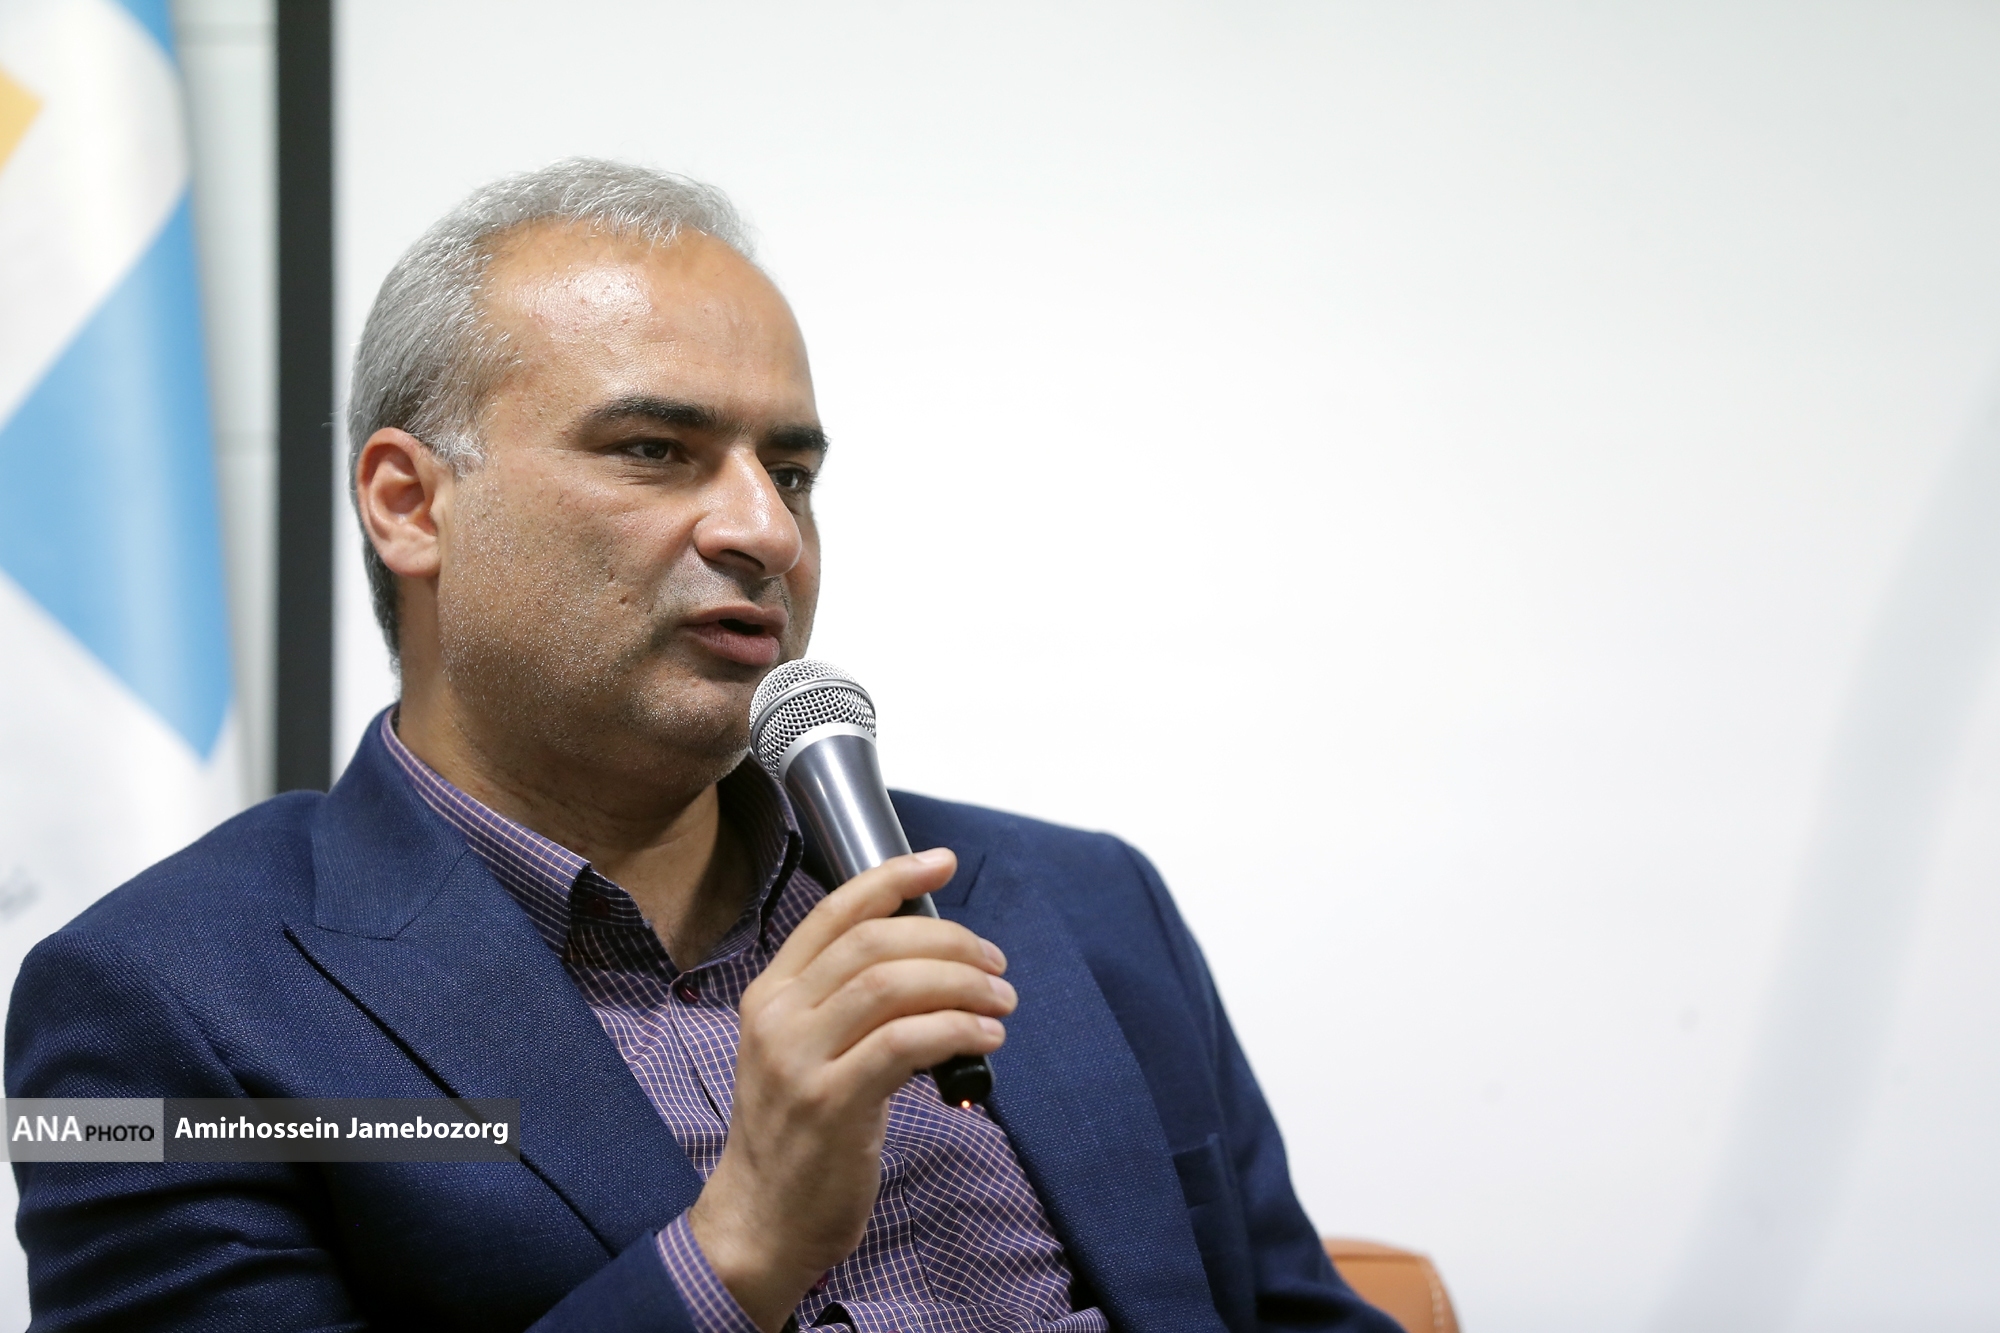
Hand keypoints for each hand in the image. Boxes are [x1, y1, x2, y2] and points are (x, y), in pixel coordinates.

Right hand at [686, 848, 1013, 1330]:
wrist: (760, 1221)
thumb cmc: (797, 1136)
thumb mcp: (802, 1053)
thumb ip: (846, 1005)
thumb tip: (932, 962)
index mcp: (769, 994)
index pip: (834, 913)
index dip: (893, 878)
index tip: (943, 862)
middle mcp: (777, 1017)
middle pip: (873, 944)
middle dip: (947, 940)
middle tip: (993, 961)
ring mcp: (799, 1060)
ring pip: (891, 985)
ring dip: (961, 983)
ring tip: (1001, 1000)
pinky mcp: (831, 1105)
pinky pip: (904, 1043)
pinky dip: (956, 1029)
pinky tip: (985, 1038)